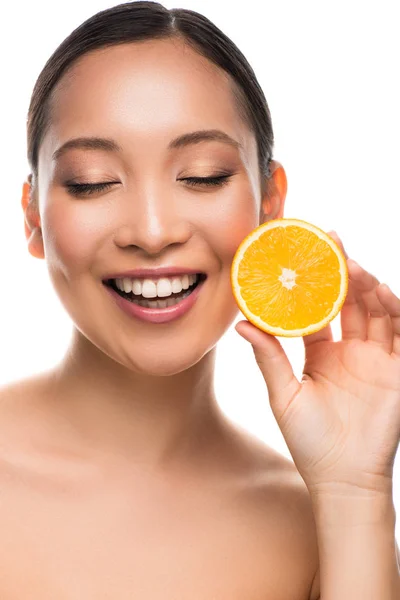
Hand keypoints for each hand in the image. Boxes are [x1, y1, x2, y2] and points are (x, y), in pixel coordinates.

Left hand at [235, 233, 399, 497]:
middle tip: (330, 241)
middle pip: (349, 300)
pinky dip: (395, 310)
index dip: (313, 283)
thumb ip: (269, 357)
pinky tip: (383, 291)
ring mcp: (376, 358)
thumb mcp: (284, 394)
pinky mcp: (397, 369)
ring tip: (351, 264)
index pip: (320, 308)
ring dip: (366, 285)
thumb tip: (242, 325)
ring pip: (376, 310)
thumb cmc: (310, 441)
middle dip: (343, 270)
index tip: (302, 256)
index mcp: (322, 353)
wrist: (342, 478)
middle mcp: (350, 350)